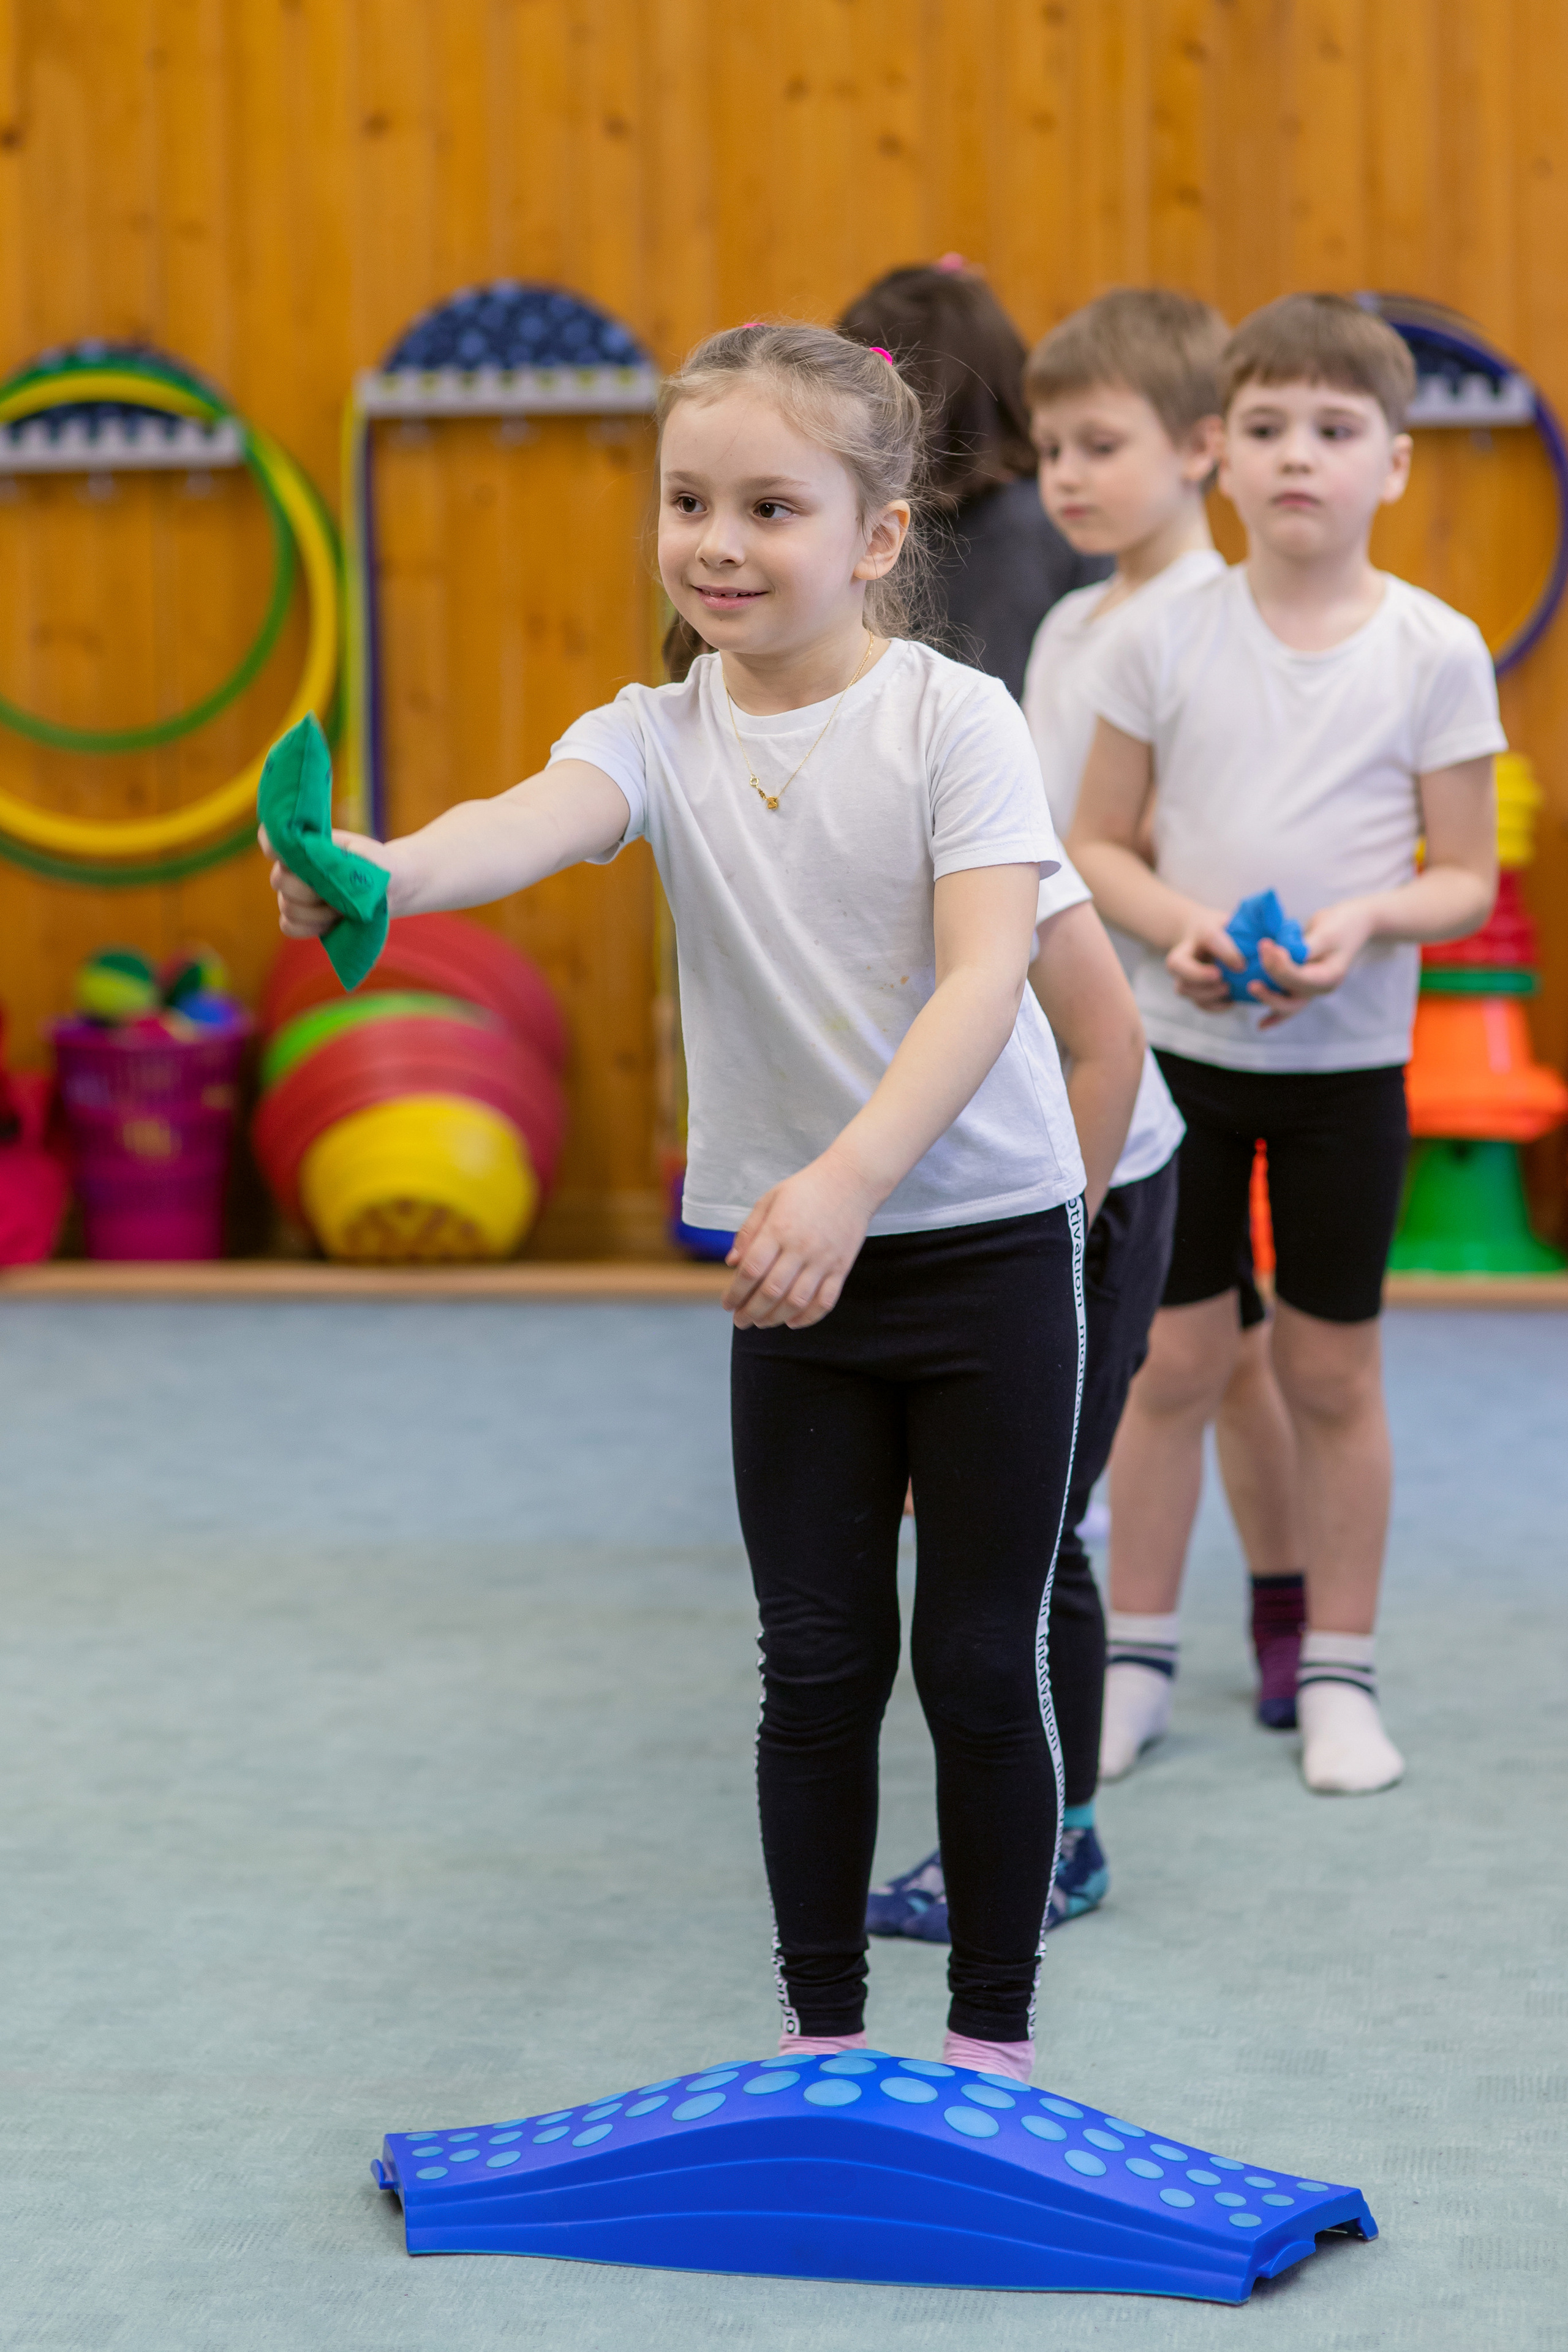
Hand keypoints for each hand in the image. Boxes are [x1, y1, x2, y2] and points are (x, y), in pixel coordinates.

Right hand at [258, 824, 394, 938]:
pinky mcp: (301, 919)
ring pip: (287, 906)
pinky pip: (288, 926)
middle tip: (337, 895)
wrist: (390, 890)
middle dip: (309, 891)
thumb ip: (339, 857)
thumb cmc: (378, 867)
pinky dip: (309, 927)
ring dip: (316, 912)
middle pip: (279, 880)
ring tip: (342, 910)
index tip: (299, 856)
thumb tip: (318, 865)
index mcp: (306, 845)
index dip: (275, 847)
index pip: (274, 840)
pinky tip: (330, 924)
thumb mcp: (368, 857)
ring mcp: (294, 895)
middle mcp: (294, 868)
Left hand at [722, 1150, 878, 1329]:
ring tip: (761, 1323)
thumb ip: (749, 1231)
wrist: (852, 1181)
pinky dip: (808, 1317)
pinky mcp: (842, 1267)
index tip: (727, 1304)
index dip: (736, 1292)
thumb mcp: (769, 1200)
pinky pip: (825, 1301)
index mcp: (778, 1229)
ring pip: (796, 1301)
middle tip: (740, 1321)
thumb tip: (731, 1264)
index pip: (751, 1270)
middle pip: (771, 1291)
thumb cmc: (805, 1189)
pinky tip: (792, 1321)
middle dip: (751, 1311)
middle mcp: (800, 1247)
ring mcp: (823, 1259)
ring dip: (775, 1318)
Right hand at [1166, 910, 1244, 1011]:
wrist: (1204, 939)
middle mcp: (1184, 952)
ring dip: (1206, 993)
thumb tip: (1275, 940)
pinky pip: (1196, 1003)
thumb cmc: (1228, 930)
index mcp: (1201, 931)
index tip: (1241, 965)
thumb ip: (1252, 927)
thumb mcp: (1238, 922)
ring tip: (1227, 990)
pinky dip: (1213, 1006)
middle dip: (1199, 975)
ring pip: (1183, 988)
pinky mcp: (1191, 991)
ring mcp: (1183, 974)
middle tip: (1221, 979)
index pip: (1208, 938)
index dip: (1225, 952)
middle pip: (1177, 965)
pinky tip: (1230, 1001)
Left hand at [1250, 898, 1376, 1026]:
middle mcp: (1320, 989)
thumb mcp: (1325, 933)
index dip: (1279, 965)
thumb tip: (1281, 953)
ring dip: (1268, 1000)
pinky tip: (1261, 1026)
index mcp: (1330, 977)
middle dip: (1270, 987)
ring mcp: (1312, 989)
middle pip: (1292, 999)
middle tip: (1254, 971)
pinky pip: (1288, 1003)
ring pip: (1288, 1006)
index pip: (1299, 978)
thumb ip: (1305, 947)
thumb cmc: (1341, 925)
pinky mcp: (1302, 985)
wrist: (1352, 924)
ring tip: (1251, 989)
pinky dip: (1275, 1015)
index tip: (1266, 945)